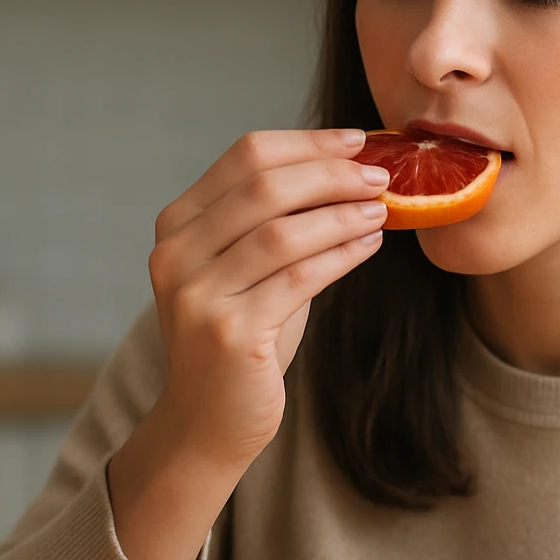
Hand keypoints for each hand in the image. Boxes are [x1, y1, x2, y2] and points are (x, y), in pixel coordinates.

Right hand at [108, 128, 387, 559]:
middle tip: (381, 174)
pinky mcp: (228, 333)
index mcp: (177, 224)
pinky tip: (370, 245)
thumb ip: (279, 220)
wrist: (208, 420)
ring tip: (382, 208)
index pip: (245, 156)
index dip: (308, 142)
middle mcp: (176, 254)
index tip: (357, 139)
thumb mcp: (248, 267)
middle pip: (263, 186)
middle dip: (331, 173)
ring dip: (342, 213)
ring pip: (282, 232)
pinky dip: (341, 254)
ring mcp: (197, 295)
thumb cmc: (242, 336)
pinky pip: (298, 278)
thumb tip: (353, 170)